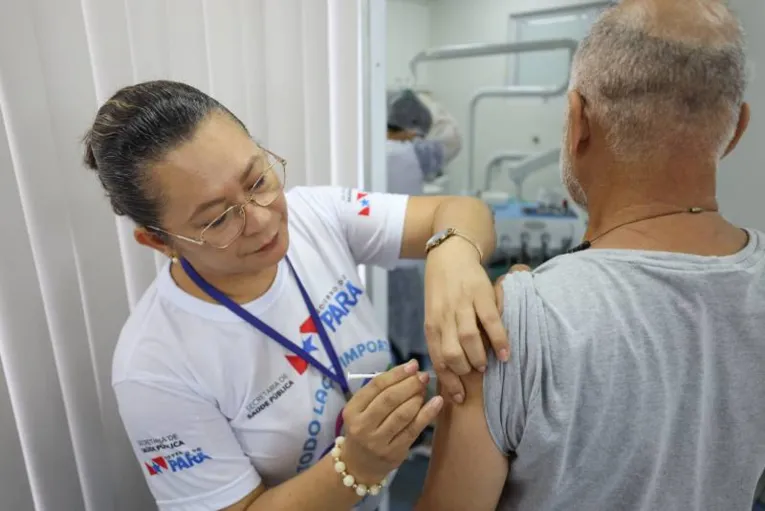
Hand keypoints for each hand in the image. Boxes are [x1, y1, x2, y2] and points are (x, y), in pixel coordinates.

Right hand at [340, 360, 442, 482]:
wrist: (358, 465)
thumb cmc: (363, 428)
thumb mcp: (361, 409)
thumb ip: (380, 391)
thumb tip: (410, 369)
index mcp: (352, 410)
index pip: (376, 386)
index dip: (396, 373)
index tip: (413, 365)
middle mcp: (362, 426)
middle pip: (389, 399)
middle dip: (409, 384)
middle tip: (423, 376)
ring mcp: (378, 441)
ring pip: (403, 414)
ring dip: (418, 397)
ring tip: (425, 389)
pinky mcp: (394, 452)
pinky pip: (413, 429)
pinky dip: (428, 414)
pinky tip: (437, 402)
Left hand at [424, 243, 527, 403]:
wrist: (450, 254)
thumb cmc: (442, 290)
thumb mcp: (435, 314)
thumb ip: (442, 337)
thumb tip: (451, 370)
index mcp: (432, 324)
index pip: (437, 359)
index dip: (449, 382)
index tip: (460, 398)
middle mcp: (444, 316)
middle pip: (451, 353)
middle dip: (463, 371)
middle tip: (474, 375)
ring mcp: (462, 305)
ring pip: (468, 339)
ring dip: (479, 357)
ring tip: (486, 365)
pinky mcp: (480, 294)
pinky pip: (491, 321)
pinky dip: (499, 340)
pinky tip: (505, 353)